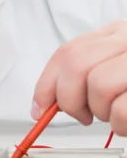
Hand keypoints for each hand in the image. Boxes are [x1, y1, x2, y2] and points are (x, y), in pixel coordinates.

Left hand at [32, 20, 126, 135]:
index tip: (39, 108)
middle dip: (69, 99)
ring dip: (101, 113)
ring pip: (99, 86)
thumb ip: (87, 73)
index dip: (47, 84)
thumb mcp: (120, 66)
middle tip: (82, 115)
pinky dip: (121, 123)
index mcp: (119, 34)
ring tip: (116, 115)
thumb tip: (44, 102)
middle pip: (76, 65)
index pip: (68, 52)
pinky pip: (122, 109)